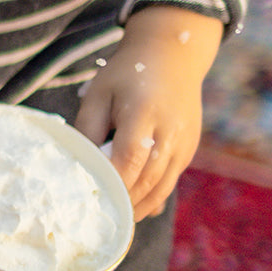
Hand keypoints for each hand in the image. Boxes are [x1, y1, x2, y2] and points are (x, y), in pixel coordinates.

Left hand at [75, 6, 221, 220]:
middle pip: (146, 181)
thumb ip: (88, 128)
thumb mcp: (99, 91)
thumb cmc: (127, 73)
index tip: (90, 195)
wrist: (171, 55)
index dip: (110, 182)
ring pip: (161, 189)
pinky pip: (169, 183)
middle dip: (122, 201)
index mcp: (143, 112)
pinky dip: (152, 197)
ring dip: (138, 206)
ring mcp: (184, 145)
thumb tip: (83, 165)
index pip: (128, 160)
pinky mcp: (189, 151)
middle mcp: (170, 133)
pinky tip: (133, 203)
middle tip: (97, 214)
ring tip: (114, 215)